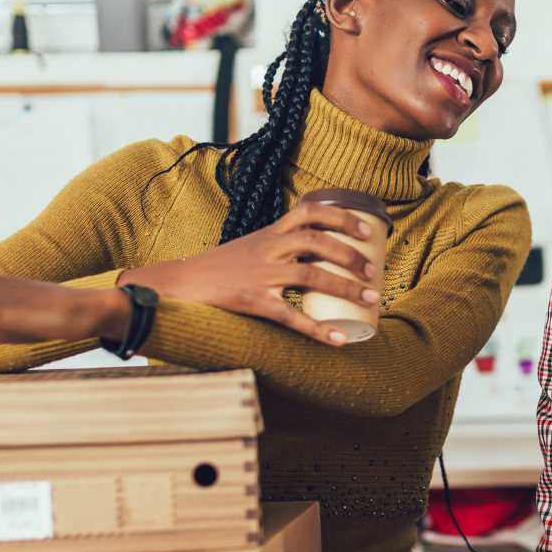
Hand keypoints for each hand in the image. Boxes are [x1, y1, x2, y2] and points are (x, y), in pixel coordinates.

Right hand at [119, 200, 381, 345]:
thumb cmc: (219, 270)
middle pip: (315, 241)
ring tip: (369, 299)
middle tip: (373, 271)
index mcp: (269, 233)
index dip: (341, 217)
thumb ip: (279, 248)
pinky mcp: (251, 301)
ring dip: (344, 286)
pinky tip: (338, 339)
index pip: (309, 212)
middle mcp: (267, 248)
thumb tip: (315, 256)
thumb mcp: (251, 248)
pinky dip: (317, 329)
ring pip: (309, 275)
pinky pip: (290, 316)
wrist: (178, 284)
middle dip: (349, 253)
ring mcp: (259, 274)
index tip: (366, 228)